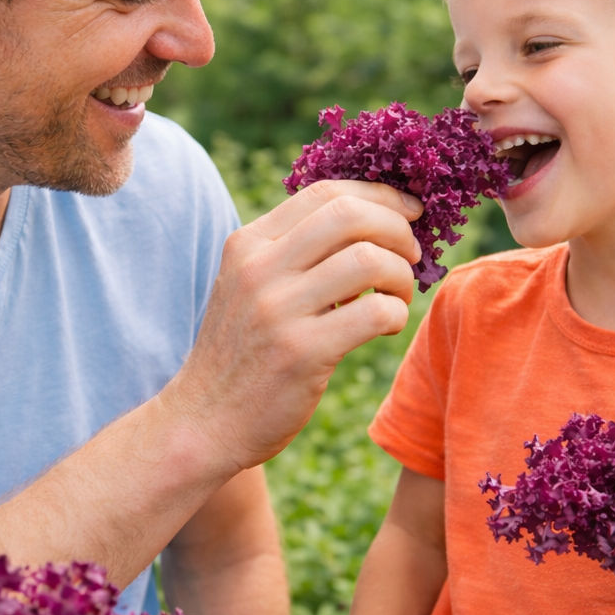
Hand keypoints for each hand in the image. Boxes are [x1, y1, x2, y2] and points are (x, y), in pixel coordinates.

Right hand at [163, 180, 422, 471]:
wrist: (203, 422)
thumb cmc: (242, 353)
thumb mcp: (250, 286)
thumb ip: (293, 251)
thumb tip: (371, 221)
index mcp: (248, 243)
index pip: (326, 192)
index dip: (379, 195)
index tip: (409, 212)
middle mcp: (259, 267)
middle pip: (350, 215)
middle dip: (398, 230)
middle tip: (412, 257)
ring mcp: (277, 309)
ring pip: (369, 260)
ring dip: (401, 276)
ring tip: (397, 298)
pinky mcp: (300, 352)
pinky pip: (375, 313)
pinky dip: (396, 314)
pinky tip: (387, 327)